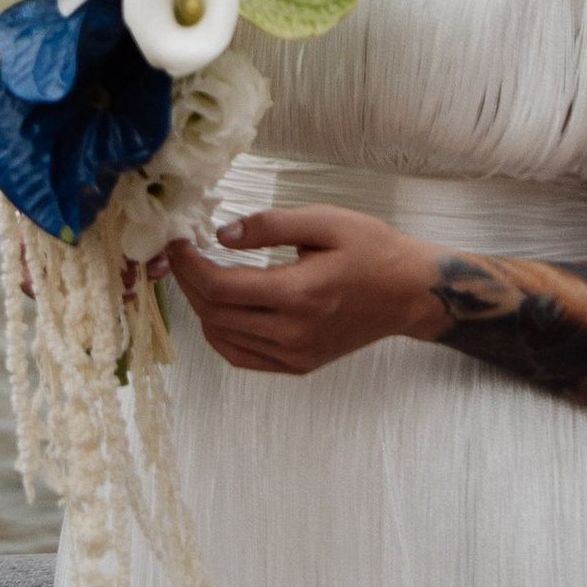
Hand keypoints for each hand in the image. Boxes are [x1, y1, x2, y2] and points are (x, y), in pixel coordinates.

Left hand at [165, 208, 444, 375]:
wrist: (408, 293)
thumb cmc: (372, 250)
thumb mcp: (324, 221)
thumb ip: (270, 225)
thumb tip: (222, 235)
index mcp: (298, 295)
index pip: (221, 288)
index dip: (189, 266)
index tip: (178, 243)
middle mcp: (293, 334)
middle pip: (215, 315)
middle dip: (188, 284)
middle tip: (181, 255)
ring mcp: (295, 355)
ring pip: (223, 339)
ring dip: (201, 308)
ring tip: (198, 275)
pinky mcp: (299, 365)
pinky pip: (242, 357)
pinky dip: (220, 333)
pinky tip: (220, 307)